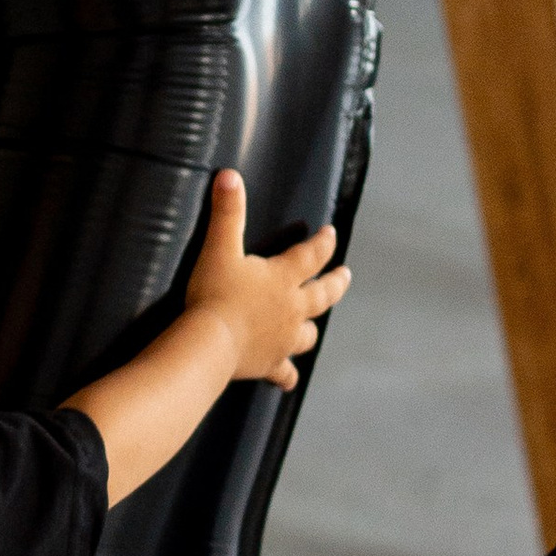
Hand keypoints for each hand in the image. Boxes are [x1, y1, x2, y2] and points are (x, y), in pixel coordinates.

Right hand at [185, 174, 347, 391]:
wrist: (209, 344)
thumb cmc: (214, 294)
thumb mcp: (219, 248)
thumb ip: (227, 212)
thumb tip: (229, 176)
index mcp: (283, 278)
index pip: (313, 255)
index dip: (324, 242)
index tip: (331, 233)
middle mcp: (292, 309)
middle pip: (324, 295)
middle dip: (336, 283)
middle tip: (346, 275)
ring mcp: (284, 339)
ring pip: (309, 333)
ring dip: (312, 327)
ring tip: (312, 325)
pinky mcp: (271, 364)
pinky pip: (284, 373)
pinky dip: (286, 376)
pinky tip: (287, 380)